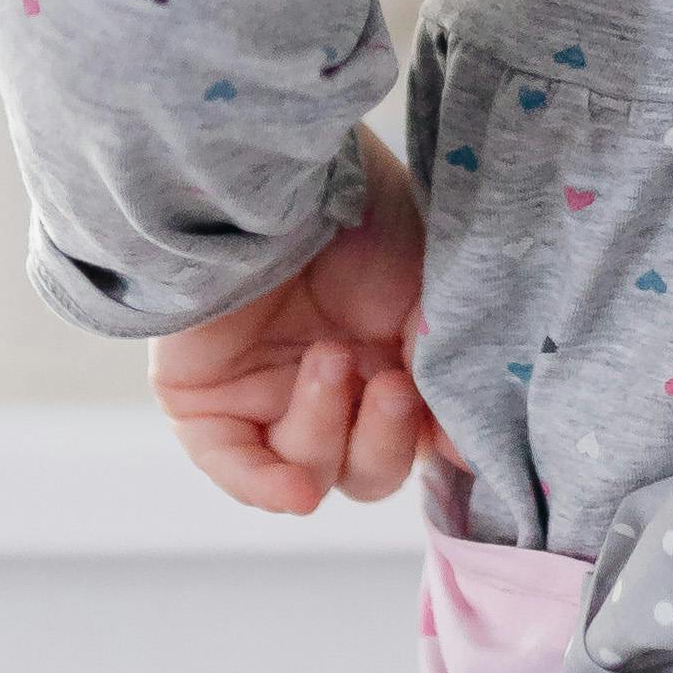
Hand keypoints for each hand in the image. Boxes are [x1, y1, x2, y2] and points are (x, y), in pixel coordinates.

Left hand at [153, 135, 453, 520]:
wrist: (281, 180)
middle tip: (389, 384)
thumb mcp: (429, 296)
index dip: (433, 447)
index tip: (454, 435)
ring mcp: (267, 394)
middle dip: (384, 440)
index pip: (415, 443)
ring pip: (311, 469)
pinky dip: (268, 487)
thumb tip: (465, 455)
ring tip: (328, 357)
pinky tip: (296, 492)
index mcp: (389, 361)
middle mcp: (332, 385)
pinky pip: (235, 468)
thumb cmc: (362, 217)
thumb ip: (446, 376)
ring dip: (328, 428)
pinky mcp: (207, 398)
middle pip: (366, 469)